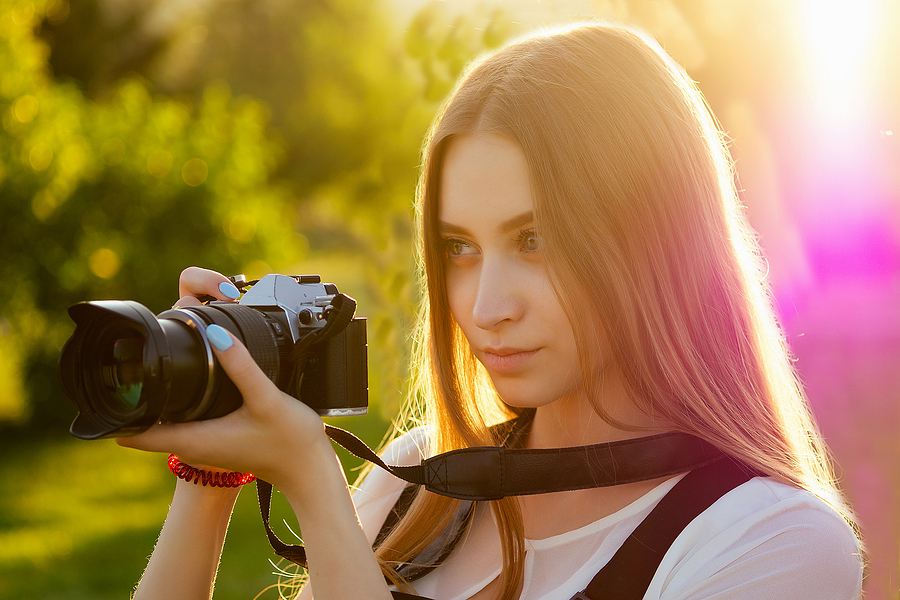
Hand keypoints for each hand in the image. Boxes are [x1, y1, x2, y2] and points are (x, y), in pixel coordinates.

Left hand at [116, 267, 332, 494]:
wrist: (310, 469)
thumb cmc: (290, 442)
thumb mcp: (266, 399)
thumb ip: (241, 366)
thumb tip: (215, 334)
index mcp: (193, 439)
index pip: (132, 432)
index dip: (116, 409)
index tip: (116, 381)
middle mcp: (192, 445)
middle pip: (142, 423)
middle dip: (135, 394)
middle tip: (141, 360)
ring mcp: (203, 444)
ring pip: (162, 420)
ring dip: (156, 397)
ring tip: (162, 365)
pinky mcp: (216, 438)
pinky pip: (182, 420)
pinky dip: (177, 402)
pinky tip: (192, 382)